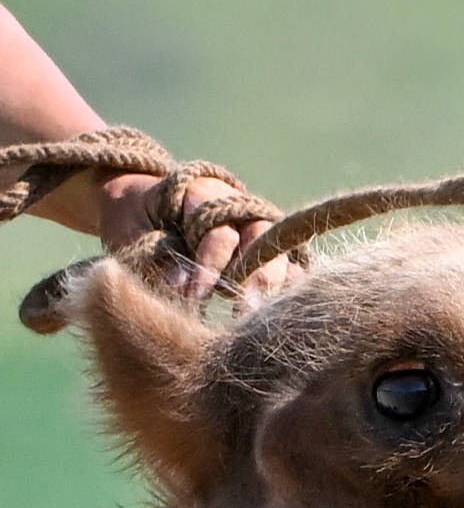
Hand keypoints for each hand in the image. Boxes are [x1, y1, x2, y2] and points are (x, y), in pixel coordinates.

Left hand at [84, 170, 290, 304]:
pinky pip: (284, 260)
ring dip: (272, 282)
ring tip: (262, 314)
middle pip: (259, 237)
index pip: (218, 231)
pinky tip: (284, 305)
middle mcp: (237, 205)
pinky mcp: (261, 244)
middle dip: (256, 275)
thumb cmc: (131, 220)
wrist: (138, 204)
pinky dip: (287, 281)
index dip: (210, 265)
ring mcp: (254, 224)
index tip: (196, 296)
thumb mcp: (131, 234)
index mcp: (203, 193)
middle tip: (247, 309)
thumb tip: (181, 287)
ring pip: (277, 248)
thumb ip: (157, 258)